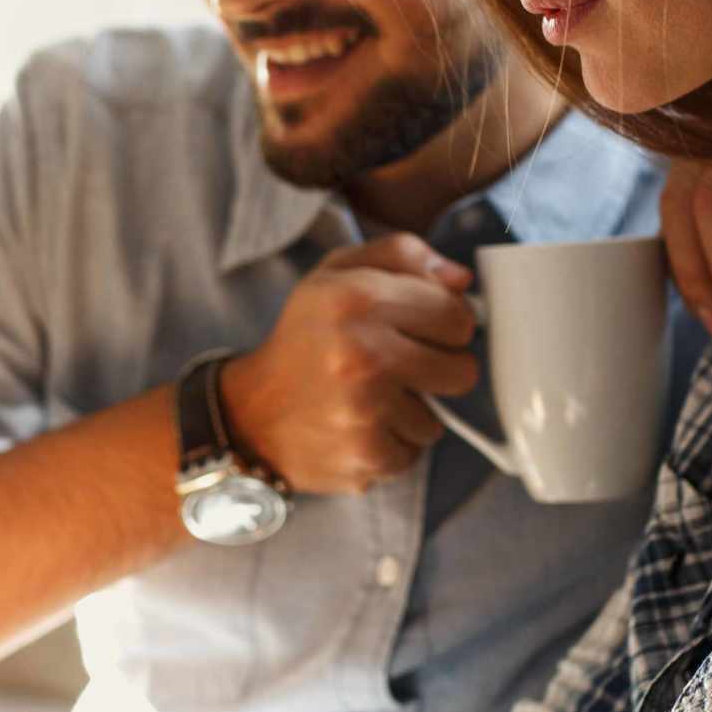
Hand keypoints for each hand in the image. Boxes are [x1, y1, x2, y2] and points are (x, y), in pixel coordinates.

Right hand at [219, 233, 479, 494]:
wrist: (249, 413)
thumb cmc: (305, 339)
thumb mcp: (336, 274)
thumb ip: (401, 257)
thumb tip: (463, 280)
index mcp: (357, 297)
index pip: (456, 316)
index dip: (445, 325)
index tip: (422, 331)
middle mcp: (362, 352)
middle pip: (461, 371)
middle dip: (438, 372)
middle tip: (399, 369)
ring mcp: (364, 409)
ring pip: (437, 419)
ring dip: (411, 414)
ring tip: (368, 401)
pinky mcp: (365, 455)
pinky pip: (413, 453)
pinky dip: (391, 445)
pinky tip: (358, 428)